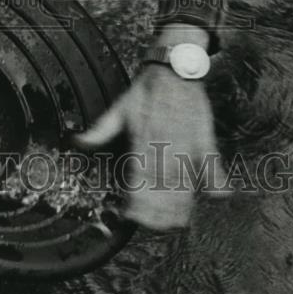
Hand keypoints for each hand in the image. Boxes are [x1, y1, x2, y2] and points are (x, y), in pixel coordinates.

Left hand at [73, 57, 228, 229]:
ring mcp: (187, 139)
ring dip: (182, 202)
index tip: (132, 214)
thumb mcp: (120, 107)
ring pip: (185, 177)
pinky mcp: (205, 135)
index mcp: (143, 134)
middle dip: (159, 208)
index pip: (139, 173)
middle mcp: (165, 140)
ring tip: (178, 222)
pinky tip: (216, 196)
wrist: (174, 66)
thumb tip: (77, 142)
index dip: (137, 197)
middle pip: (162, 182)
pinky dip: (215, 179)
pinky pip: (212, 161)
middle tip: (155, 227)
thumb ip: (100, 129)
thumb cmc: (146, 90)